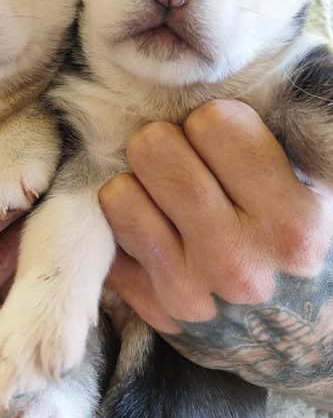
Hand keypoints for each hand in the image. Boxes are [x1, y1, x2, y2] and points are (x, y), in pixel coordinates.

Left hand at [101, 99, 332, 404]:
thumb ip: (293, 132)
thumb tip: (239, 77)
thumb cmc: (302, 244)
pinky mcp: (151, 311)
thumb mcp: (317, 187)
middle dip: (165, 143)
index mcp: (290, 224)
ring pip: (118, 193)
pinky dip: (124, 224)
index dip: (214, 122)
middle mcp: (238, 264)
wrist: (301, 340)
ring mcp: (188, 294)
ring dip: (138, 184)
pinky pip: (105, 237)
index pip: (213, 123)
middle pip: (153, 148)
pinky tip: (156, 231)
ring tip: (167, 198)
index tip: (222, 140)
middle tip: (184, 161)